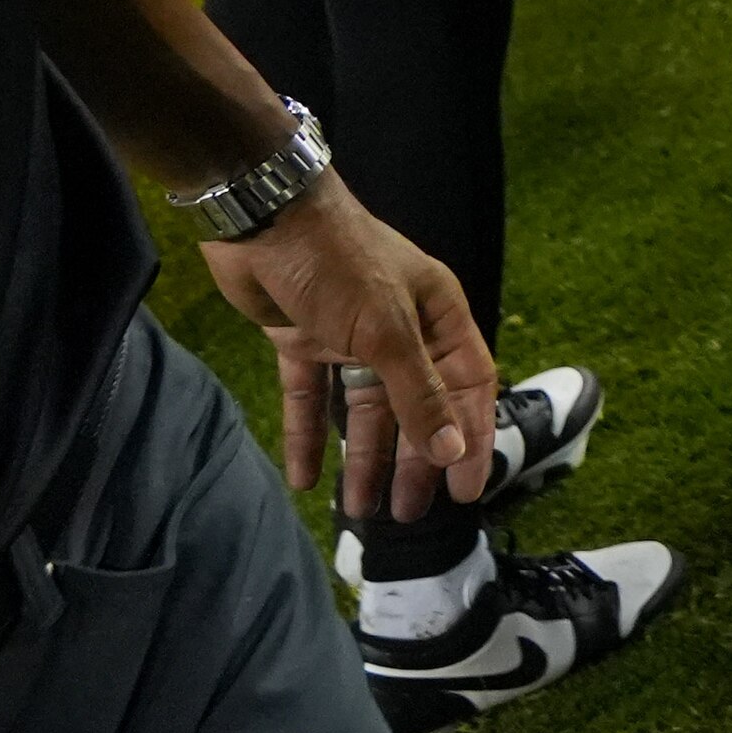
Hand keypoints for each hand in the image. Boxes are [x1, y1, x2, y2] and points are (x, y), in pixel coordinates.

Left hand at [196, 171, 500, 523]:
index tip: (465, 493)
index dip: (470, 439)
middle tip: (407, 514)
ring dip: (362, 457)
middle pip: (415, 406)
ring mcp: (349, 335)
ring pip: (362, 408)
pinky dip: (308, 437)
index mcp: (437, 316)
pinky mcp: (302, 339)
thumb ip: (420, 394)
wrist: (262, 218)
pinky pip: (311, 398)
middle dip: (412, 460)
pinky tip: (305, 478)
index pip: (468, 387)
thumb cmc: (339, 264)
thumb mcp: (386, 332)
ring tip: (357, 508)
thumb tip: (454, 451)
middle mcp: (400, 328)